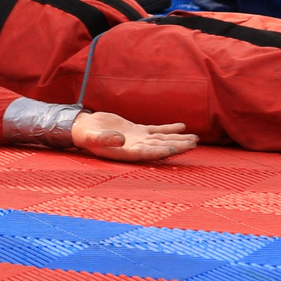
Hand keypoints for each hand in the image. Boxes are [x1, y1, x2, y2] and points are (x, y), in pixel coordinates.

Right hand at [72, 111, 196, 161]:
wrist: (85, 129)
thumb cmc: (87, 136)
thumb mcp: (93, 137)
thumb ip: (106, 139)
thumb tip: (120, 139)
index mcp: (127, 153)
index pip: (148, 153)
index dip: (161, 151)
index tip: (174, 148)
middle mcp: (137, 148)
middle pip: (161, 147)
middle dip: (177, 145)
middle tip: (193, 144)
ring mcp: (139, 139)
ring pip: (162, 139)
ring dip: (178, 138)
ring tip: (195, 138)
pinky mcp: (138, 130)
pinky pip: (157, 130)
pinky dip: (169, 128)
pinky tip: (182, 126)